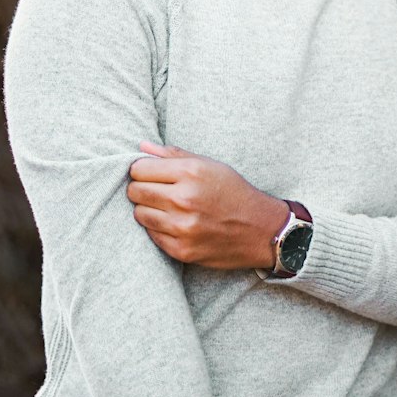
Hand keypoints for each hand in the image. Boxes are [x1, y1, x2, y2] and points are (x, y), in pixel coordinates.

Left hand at [127, 142, 289, 269]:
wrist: (261, 230)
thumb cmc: (234, 192)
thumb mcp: (210, 165)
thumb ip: (173, 155)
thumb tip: (142, 146)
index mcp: (191, 172)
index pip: (139, 169)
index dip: (141, 170)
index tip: (149, 173)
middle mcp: (184, 199)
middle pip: (135, 191)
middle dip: (140, 189)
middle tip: (156, 191)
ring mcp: (182, 227)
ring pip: (139, 214)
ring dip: (147, 209)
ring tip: (165, 207)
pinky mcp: (182, 250)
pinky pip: (151, 235)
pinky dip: (158, 228)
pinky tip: (174, 223)